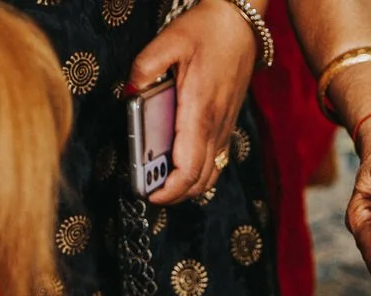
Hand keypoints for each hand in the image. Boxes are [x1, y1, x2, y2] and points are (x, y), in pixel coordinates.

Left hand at [133, 0, 256, 203]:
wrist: (239, 25)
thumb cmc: (207, 31)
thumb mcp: (170, 40)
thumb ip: (145, 66)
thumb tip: (130, 92)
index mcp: (200, 111)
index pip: (188, 167)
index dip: (169, 189)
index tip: (149, 194)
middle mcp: (215, 126)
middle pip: (199, 181)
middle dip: (173, 195)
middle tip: (147, 192)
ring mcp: (223, 129)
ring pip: (209, 176)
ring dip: (186, 188)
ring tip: (160, 185)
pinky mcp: (225, 127)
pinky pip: (214, 163)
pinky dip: (197, 175)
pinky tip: (179, 170)